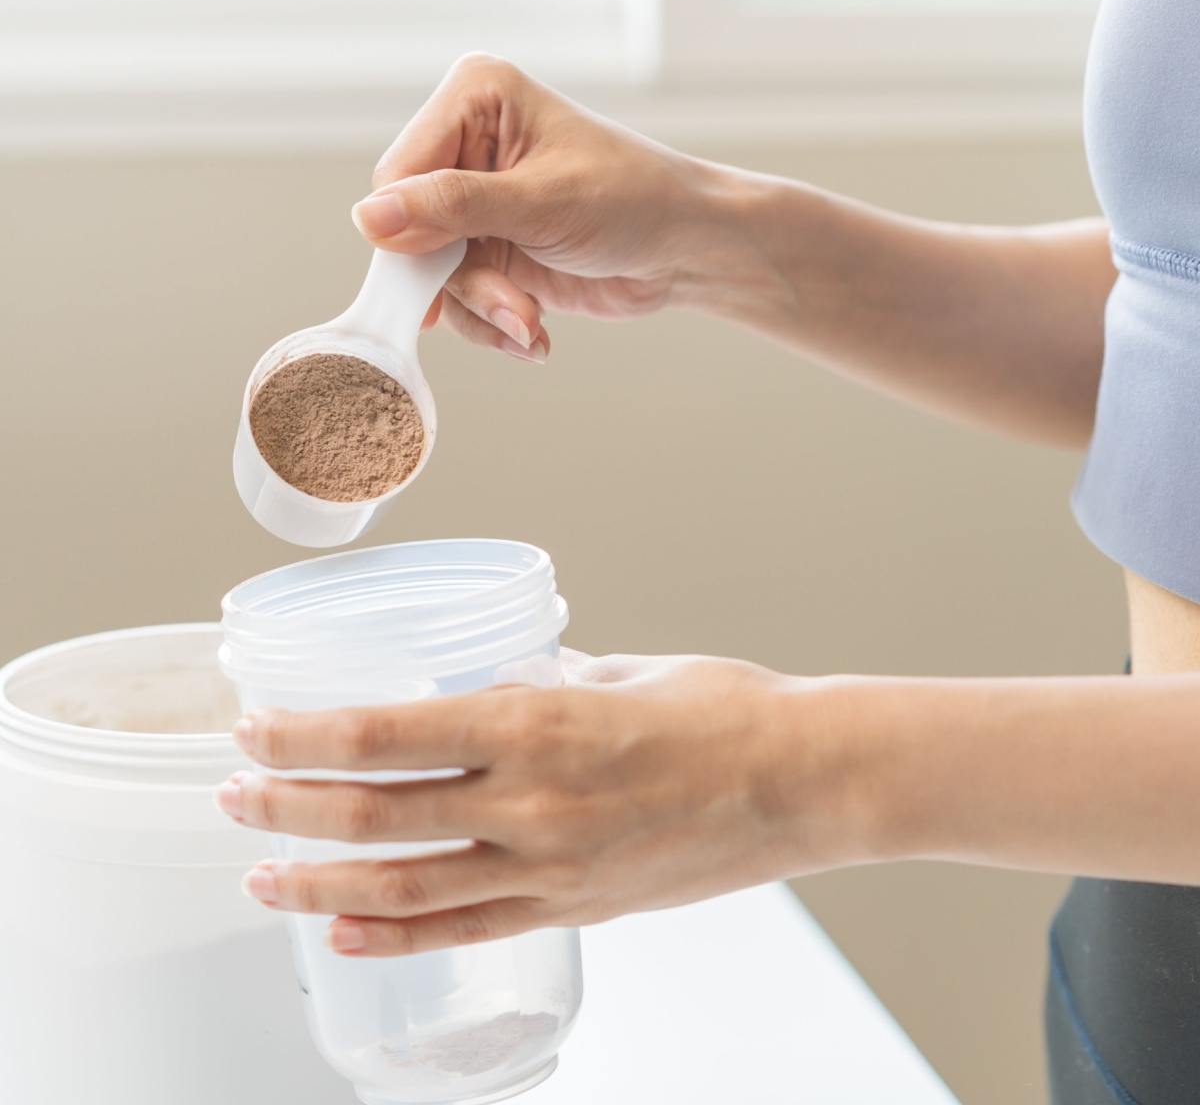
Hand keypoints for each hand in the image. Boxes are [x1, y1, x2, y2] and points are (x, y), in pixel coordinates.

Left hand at [215, 653, 857, 955]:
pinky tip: (347, 935)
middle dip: (286, 809)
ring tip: (260, 879)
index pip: (385, 735)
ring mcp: (550, 868)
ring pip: (405, 887)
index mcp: (536, 723)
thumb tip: (500, 680)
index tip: (256, 728)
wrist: (805, 782)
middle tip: (233, 796)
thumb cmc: (726, 708)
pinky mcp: (575, 908)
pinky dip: (397, 938)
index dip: (305, 736)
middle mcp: (529, 803)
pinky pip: (467, 929)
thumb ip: (548, 680)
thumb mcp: (621, 670)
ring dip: (319, 885)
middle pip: (374, 817)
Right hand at [351, 54, 749, 362]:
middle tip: (510, 306)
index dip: (408, 233)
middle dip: (459, 283)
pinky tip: (533, 331)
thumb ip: (453, 208)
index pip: (398, 174)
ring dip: (483, 311)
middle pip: (409, 232)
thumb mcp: (541, 202)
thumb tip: (370, 218)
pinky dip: (493, 323)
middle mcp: (467, 146)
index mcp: (475, 99)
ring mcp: (477, 204)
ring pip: (433, 276)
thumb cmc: (634, 200)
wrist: (687, 249)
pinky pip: (461, 299)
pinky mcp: (491, 250)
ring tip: (530, 324)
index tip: (436, 274)